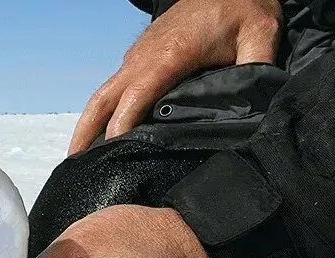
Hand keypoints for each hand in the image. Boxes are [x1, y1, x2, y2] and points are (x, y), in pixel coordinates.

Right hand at [68, 0, 281, 154]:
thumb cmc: (243, 6)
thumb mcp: (260, 34)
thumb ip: (256, 70)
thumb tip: (253, 108)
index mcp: (170, 55)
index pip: (136, 95)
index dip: (121, 125)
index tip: (111, 153)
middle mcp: (144, 57)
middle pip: (103, 98)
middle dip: (85, 132)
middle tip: (75, 164)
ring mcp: (137, 56)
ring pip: (102, 94)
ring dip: (87, 124)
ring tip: (79, 156)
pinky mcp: (138, 57)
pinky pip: (113, 88)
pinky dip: (100, 112)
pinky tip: (102, 133)